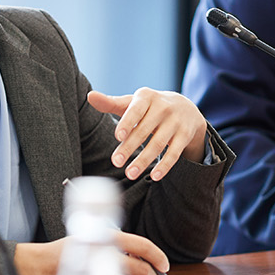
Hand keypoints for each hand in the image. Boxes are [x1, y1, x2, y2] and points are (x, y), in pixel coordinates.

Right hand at [14, 231, 168, 274]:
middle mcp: (104, 253)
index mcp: (105, 237)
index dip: (157, 256)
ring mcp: (99, 272)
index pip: (141, 245)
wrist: (42, 266)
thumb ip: (113, 242)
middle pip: (141, 268)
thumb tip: (139, 255)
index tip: (164, 264)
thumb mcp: (90, 236)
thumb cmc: (65, 252)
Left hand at [88, 88, 207, 180]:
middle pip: (144, 130)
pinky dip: (165, 166)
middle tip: (116, 162)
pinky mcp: (185, 135)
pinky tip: (154, 177)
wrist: (185, 108)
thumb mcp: (133, 102)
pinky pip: (174, 153)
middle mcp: (163, 107)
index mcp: (146, 97)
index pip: (135, 110)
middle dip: (129, 147)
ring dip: (144, 160)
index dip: (127, 122)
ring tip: (130, 174)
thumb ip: (111, 102)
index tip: (117, 136)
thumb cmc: (149, 107)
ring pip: (158, 144)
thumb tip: (90, 97)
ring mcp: (175, 121)